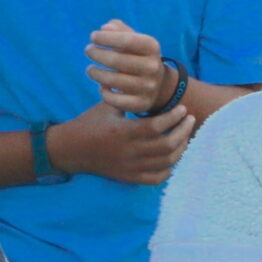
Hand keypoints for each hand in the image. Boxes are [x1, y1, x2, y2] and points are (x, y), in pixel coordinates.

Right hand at [48, 100, 195, 186]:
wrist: (72, 149)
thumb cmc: (90, 123)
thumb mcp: (107, 106)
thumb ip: (128, 99)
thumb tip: (148, 83)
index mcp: (122, 132)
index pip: (156, 126)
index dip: (173, 117)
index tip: (182, 108)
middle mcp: (129, 152)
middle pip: (167, 145)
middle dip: (183, 131)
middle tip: (189, 119)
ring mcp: (130, 168)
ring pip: (166, 162)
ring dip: (181, 148)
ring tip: (185, 134)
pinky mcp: (130, 178)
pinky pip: (157, 178)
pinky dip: (169, 168)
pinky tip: (173, 154)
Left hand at [84, 20, 171, 114]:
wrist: (158, 84)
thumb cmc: (136, 55)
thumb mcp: (132, 38)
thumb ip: (118, 29)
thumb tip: (105, 28)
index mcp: (152, 47)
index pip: (126, 40)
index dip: (106, 38)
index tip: (93, 36)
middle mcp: (153, 67)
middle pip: (116, 60)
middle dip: (96, 53)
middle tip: (88, 50)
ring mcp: (148, 87)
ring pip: (112, 81)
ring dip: (95, 73)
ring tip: (90, 69)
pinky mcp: (141, 104)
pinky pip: (114, 100)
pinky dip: (104, 92)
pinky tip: (102, 85)